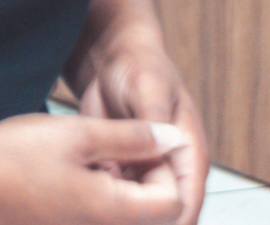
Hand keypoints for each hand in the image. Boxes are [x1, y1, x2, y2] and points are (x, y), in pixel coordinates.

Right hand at [0, 112, 186, 224]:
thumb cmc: (11, 158)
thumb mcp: (78, 134)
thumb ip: (133, 137)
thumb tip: (172, 138)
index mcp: (110, 212)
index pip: (172, 202)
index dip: (163, 166)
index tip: (141, 138)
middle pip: (152, 212)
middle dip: (145, 176)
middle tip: (120, 144)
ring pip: (125, 213)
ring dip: (122, 184)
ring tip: (92, 153)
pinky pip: (99, 215)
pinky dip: (99, 193)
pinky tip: (74, 168)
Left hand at [77, 40, 207, 224]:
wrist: (113, 60)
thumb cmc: (141, 67)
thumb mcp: (149, 87)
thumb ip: (154, 119)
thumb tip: (164, 146)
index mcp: (188, 156)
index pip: (187, 205)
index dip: (170, 220)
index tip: (139, 221)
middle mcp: (170, 172)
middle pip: (162, 216)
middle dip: (137, 219)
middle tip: (104, 204)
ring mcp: (144, 176)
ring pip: (135, 212)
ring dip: (116, 211)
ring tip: (92, 190)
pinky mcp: (121, 175)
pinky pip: (111, 198)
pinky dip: (97, 197)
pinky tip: (80, 188)